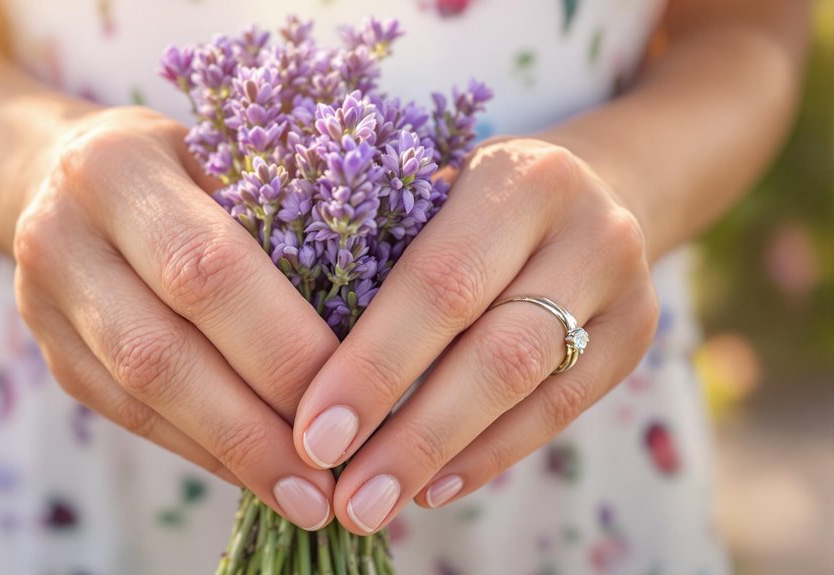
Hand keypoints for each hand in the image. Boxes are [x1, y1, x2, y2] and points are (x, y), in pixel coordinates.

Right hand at [12, 107, 338, 530]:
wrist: (52, 172)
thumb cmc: (177, 161)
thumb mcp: (222, 151)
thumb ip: (280, 208)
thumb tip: (389, 302)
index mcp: (117, 167)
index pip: (209, 268)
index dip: (281, 344)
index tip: (356, 399)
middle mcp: (63, 235)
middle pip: (165, 346)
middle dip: (257, 421)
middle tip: (334, 476)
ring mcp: (45, 303)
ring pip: (141, 395)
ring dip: (230, 454)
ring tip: (305, 496)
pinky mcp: (53, 356)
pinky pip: (130, 416)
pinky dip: (201, 449)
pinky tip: (257, 475)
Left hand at [291, 137, 659, 534]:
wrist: (591, 188)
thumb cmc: (473, 198)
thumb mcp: (433, 194)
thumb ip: (384, 260)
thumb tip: (299, 374)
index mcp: (518, 177)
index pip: (438, 283)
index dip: (375, 366)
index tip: (314, 435)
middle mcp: (588, 227)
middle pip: (494, 348)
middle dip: (412, 432)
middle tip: (348, 499)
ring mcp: (625, 285)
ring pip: (530, 387)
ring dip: (446, 456)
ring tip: (379, 504)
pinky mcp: (637, 337)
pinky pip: (561, 411)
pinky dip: (491, 454)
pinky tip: (435, 487)